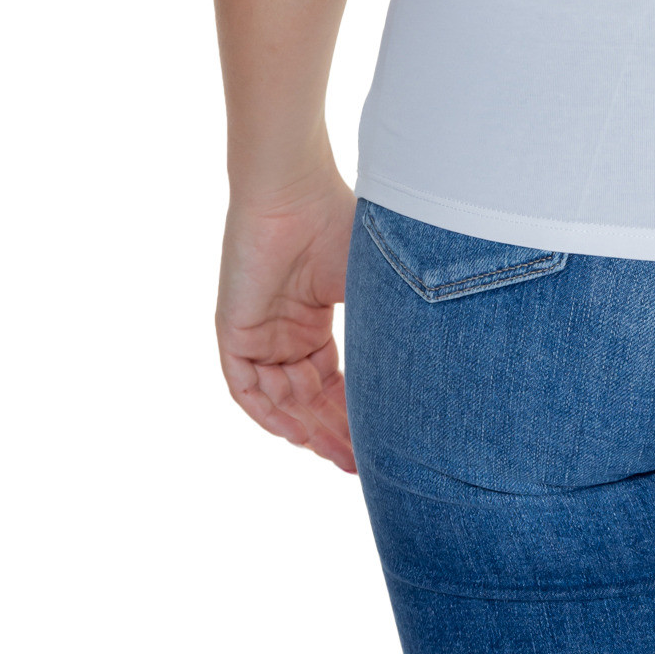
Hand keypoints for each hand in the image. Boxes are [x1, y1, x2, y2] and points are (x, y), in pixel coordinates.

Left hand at [216, 173, 357, 474]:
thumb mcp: (368, 285)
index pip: (331, 381)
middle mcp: (284, 331)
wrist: (293, 190)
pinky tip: (299, 432)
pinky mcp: (233, 330)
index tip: (379, 444)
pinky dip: (270, 412)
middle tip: (362, 463)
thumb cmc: (337, 221)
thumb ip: (382, 329)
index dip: (353, 414)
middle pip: (307, 399)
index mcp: (312, 319)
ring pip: (279, 400)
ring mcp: (258, 332)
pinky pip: (246, 388)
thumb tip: (421, 374)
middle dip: (333, 432)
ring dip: (307, 429)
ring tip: (341, 452)